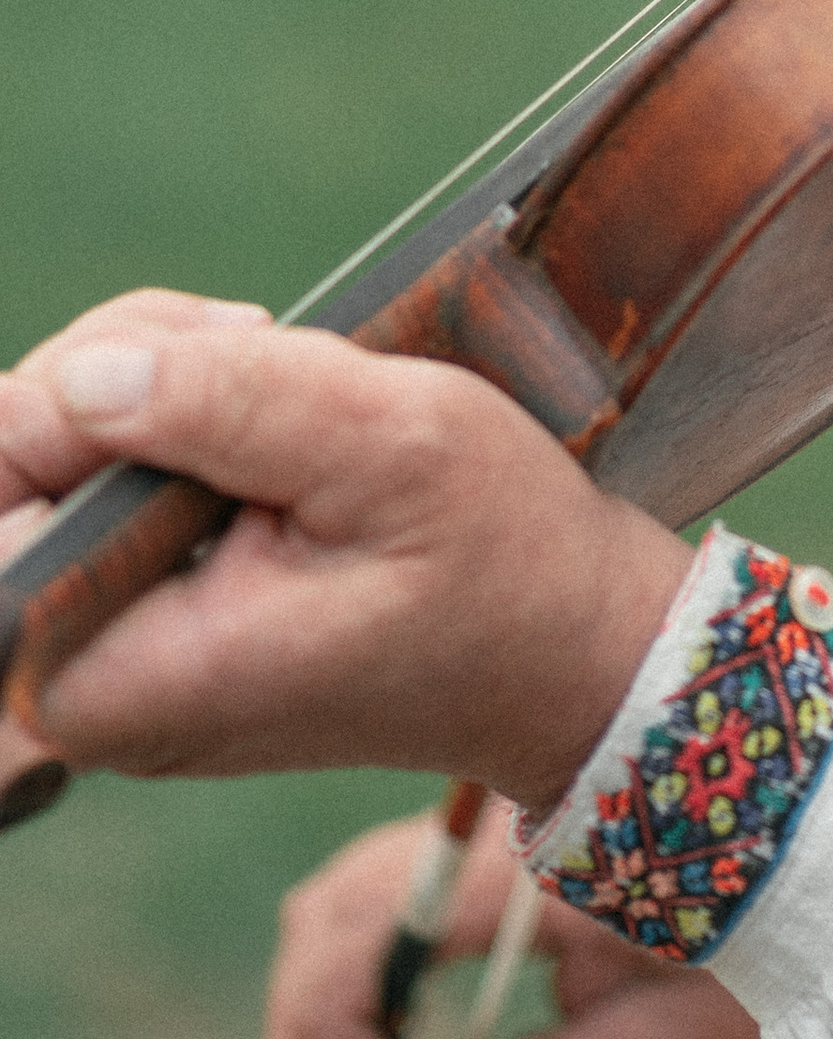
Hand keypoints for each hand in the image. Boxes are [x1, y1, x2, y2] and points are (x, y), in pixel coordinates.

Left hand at [0, 291, 688, 803]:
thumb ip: (230, 404)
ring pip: (49, 476)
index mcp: (112, 674)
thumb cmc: (500, 556)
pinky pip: (96, 507)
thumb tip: (82, 381)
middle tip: (256, 344)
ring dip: (145, 386)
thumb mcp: (391, 444)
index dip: (69, 398)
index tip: (218, 359)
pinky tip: (257, 414)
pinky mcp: (142, 635)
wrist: (570, 649)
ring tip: (272, 369)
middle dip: (113, 373)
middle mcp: (80, 694)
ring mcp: (108, 669)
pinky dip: (163, 428)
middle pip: (8, 477)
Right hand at [265, 814, 766, 1038]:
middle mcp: (501, 817)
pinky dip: (363, 983)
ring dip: (323, 1012)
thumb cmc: (782, 937)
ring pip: (354, 899)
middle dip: (308, 1035)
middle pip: (343, 906)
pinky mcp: (501, 845)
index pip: (385, 922)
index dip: (331, 1029)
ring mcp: (495, 823)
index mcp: (543, 849)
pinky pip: (396, 898)